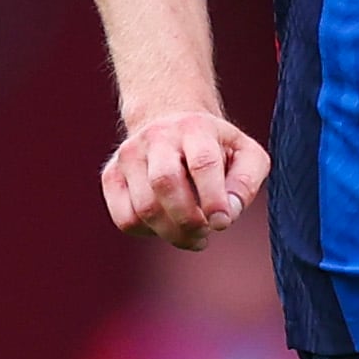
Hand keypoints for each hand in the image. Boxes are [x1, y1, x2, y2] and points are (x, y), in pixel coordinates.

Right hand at [102, 109, 268, 248]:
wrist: (170, 124)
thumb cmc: (215, 147)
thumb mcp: (245, 154)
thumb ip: (246, 183)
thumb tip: (227, 214)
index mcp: (195, 128)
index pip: (202, 163)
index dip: (213, 199)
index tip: (222, 223)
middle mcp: (157, 137)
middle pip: (165, 183)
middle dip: (188, 220)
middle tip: (205, 233)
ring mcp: (129, 155)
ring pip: (144, 208)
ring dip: (172, 233)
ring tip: (193, 235)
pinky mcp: (111, 176)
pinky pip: (125, 219)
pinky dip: (149, 233)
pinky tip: (166, 226)